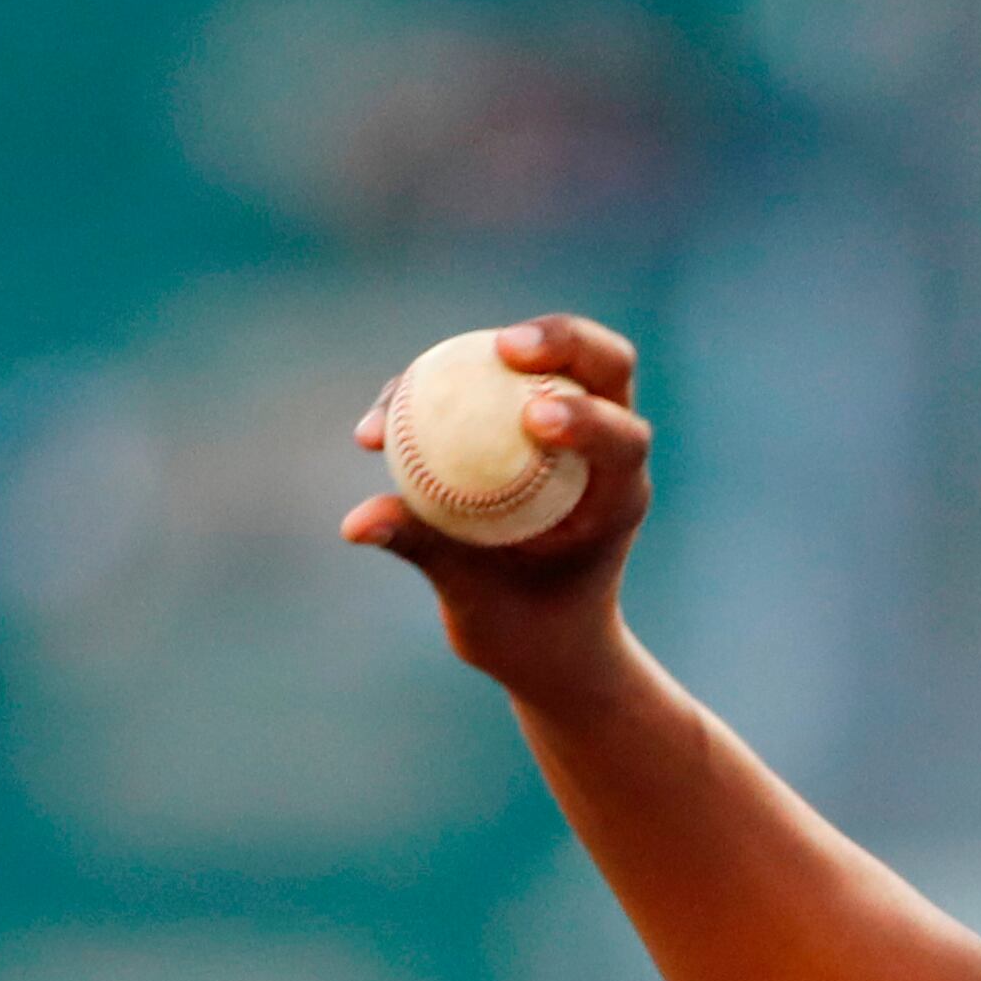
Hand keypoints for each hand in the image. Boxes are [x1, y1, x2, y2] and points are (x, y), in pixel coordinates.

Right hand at [342, 315, 654, 694]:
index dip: (586, 418)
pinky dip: (433, 393)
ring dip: (478, 355)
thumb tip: (356, 521)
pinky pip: (483, 388)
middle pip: (605, 364)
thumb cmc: (524, 630)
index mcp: (618, 496)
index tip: (532, 418)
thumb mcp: (478, 604)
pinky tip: (380, 419)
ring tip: (406, 383)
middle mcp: (605, 451)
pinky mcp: (521, 425)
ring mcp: (568, 429)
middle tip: (505, 347)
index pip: (624, 439)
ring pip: (540, 362)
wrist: (544, 640)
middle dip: (564, 339)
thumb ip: (427, 551)